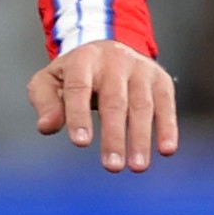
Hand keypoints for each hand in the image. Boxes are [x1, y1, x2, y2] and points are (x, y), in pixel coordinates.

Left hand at [28, 38, 178, 173]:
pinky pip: (166, 104)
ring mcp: (140, 69)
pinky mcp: (160, 79)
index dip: (79, 115)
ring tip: (137, 167)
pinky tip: (166, 150)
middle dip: (114, 135)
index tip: (81, 142)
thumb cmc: (75, 73)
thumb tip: (47, 126)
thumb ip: (45, 102)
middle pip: (114, 100)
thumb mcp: (50, 80)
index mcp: (82, 60)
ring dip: (141, 138)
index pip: (79, 88)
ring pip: (142, 105)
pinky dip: (167, 127)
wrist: (107, 47)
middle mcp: (114, 61)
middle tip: (112, 166)